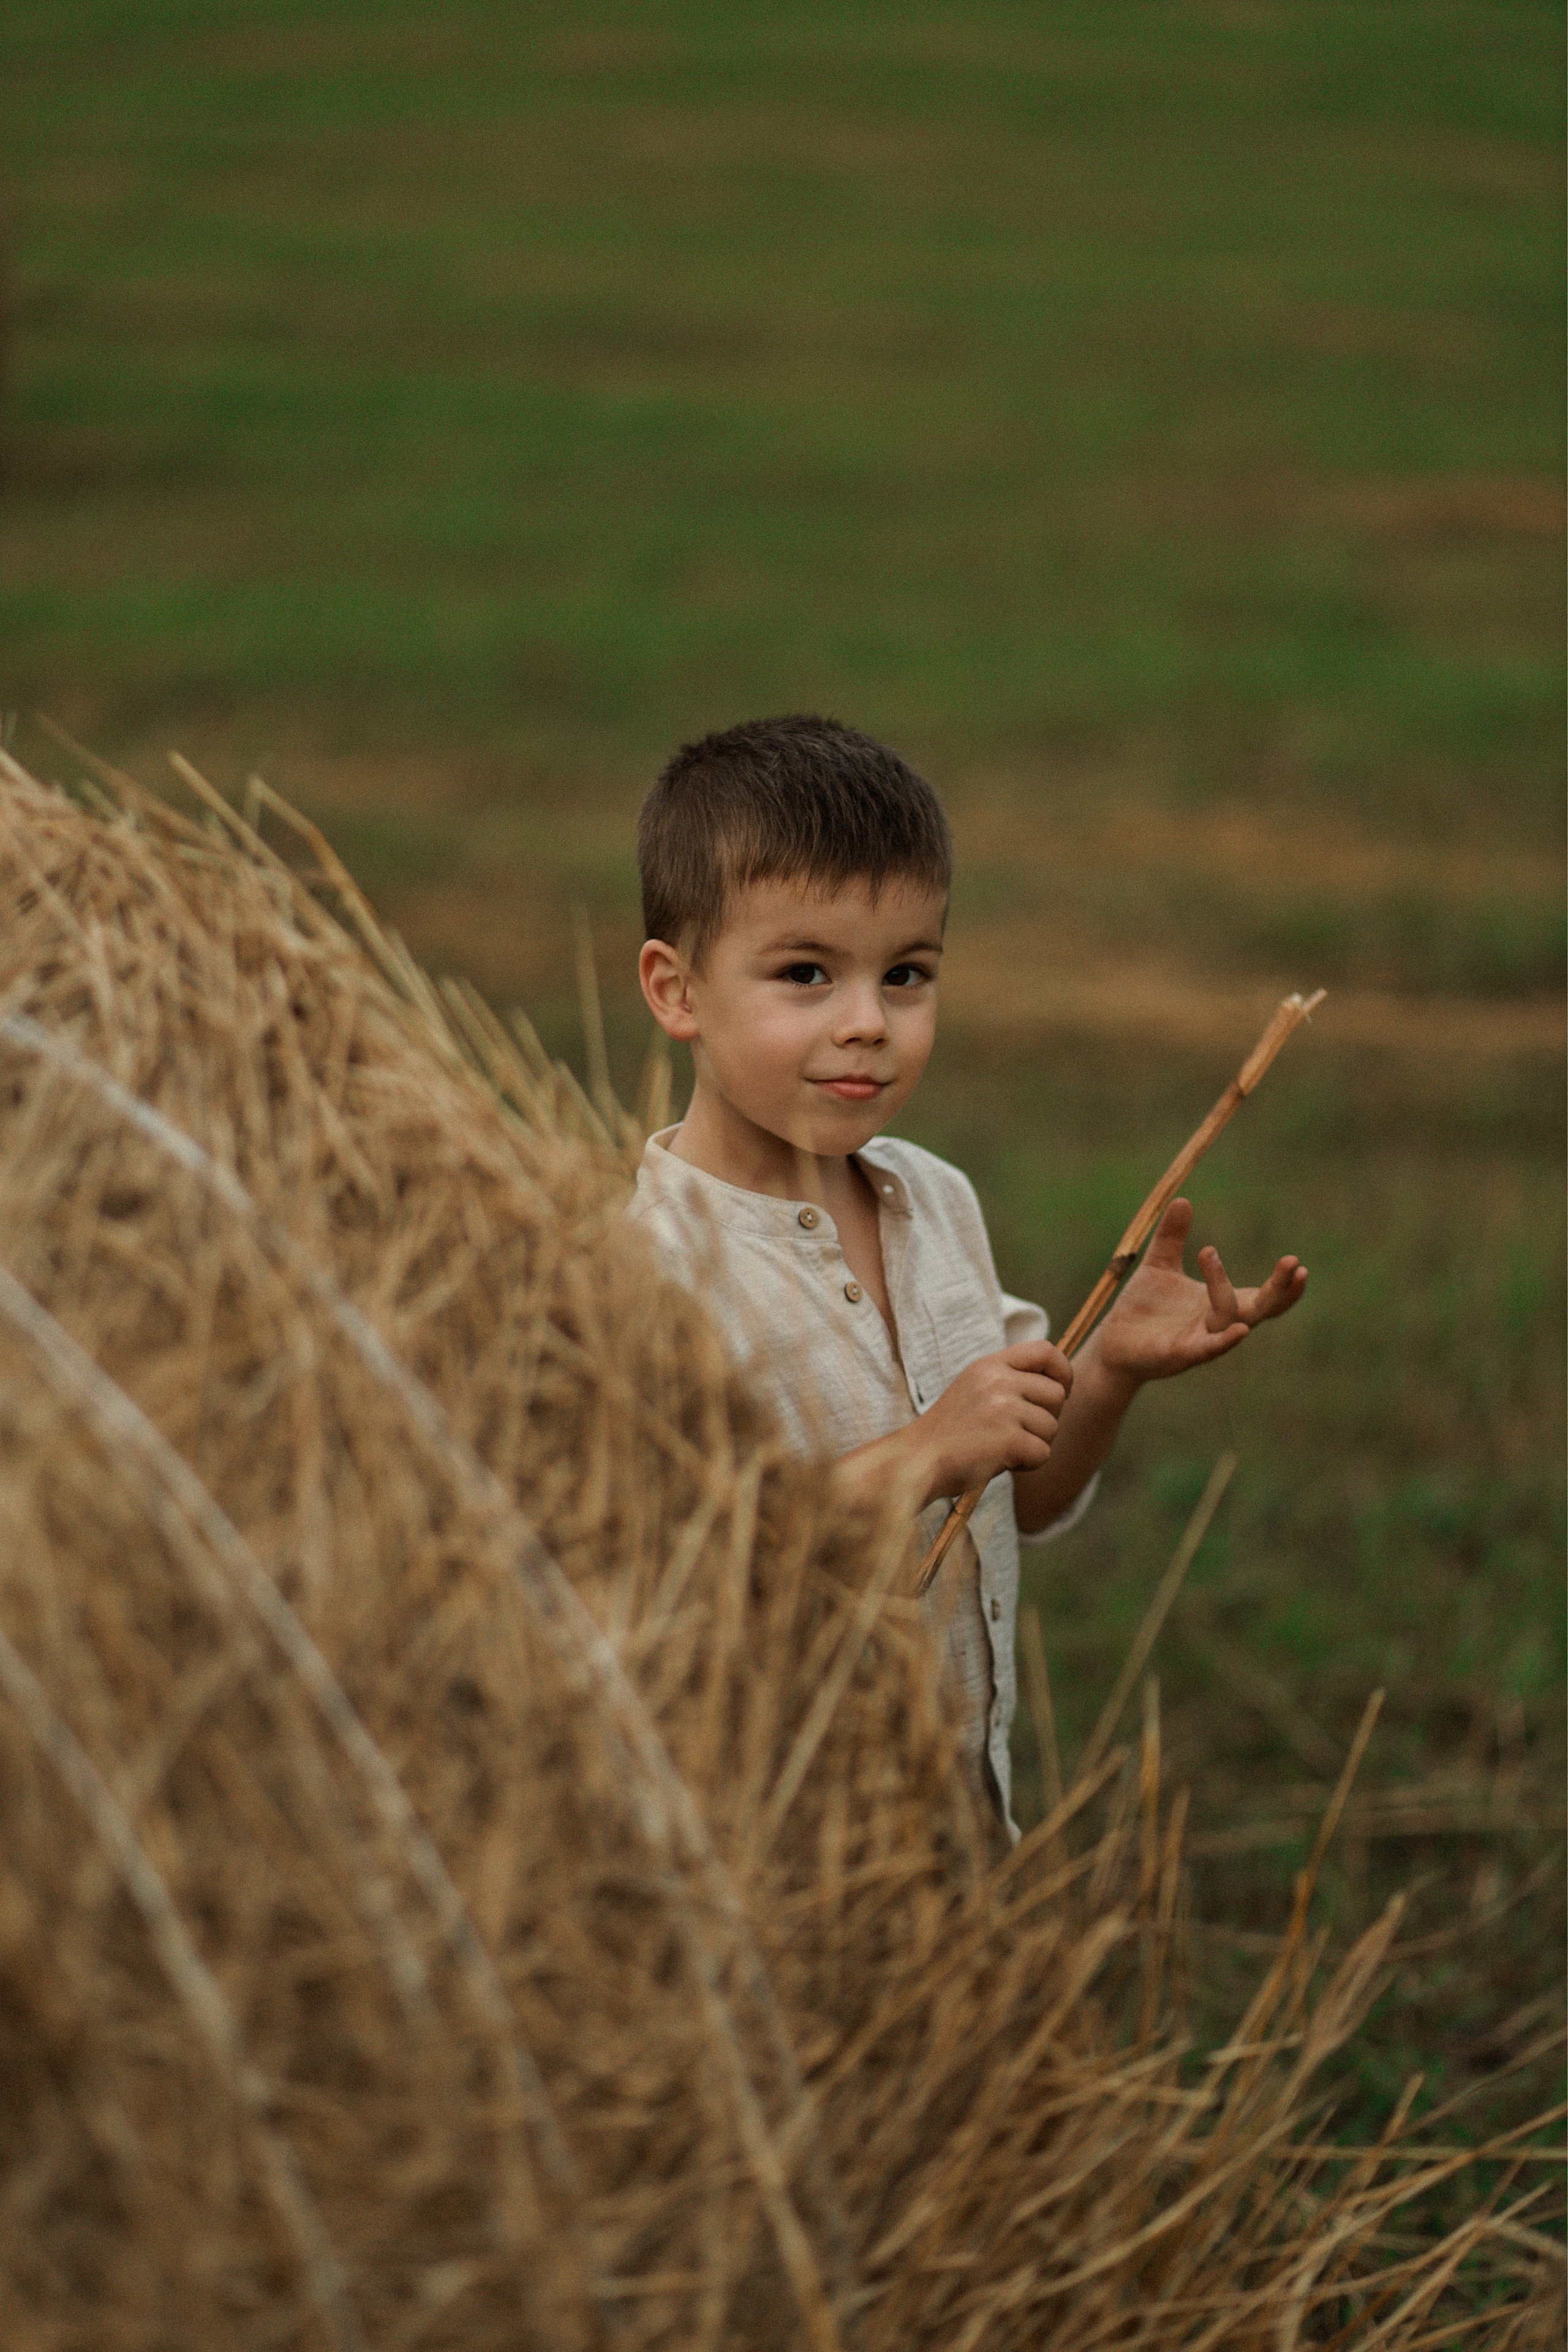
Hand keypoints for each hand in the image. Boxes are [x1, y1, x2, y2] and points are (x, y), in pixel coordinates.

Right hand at [907, 1340, 1073, 1504]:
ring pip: (1052, 1427)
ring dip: (1035, 1444)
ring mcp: (1003, 1410)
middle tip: (1019, 1431)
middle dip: (1047, 1418)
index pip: (1046, 1350)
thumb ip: (1009, 1379)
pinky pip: (1043, 1453)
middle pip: (1056, 1394)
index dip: (1063, 1372)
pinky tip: (1001, 1462)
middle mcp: (998, 1381)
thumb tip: (1058, 1385)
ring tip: (1003, 1448)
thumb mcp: (974, 1388)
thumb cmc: (950, 1431)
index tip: (1060, 1392)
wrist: (918, 1460)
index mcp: (989, 1365)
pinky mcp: (1008, 1440)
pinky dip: (1028, 1464)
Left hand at [1096, 1197, 1306, 1386]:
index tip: (1297, 1262)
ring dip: (1223, 1289)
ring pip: (1227, 1319)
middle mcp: (1217, 1324)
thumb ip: (1172, 1236)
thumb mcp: (1159, 1265)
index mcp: (1220, 1303)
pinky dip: (1224, 1341)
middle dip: (1280, 1289)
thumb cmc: (1142, 1308)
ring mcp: (1201, 1341)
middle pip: (1260, 1309)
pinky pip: (1207, 1349)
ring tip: (1209, 1254)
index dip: (1284, 1284)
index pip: (1264, 1296)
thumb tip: (1182, 1199)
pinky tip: (1240, 1331)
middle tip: (1295, 1263)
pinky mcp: (1179, 1355)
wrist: (1111, 1343)